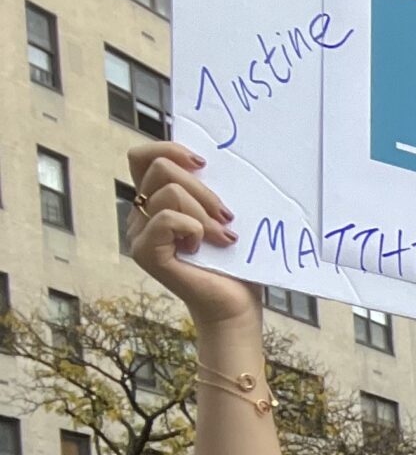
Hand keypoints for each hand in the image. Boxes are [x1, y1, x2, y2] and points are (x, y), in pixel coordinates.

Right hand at [125, 142, 260, 331]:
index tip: (204, 164)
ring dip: (204, 213)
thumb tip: (210, 159)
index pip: (143, 157)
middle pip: (159, 168)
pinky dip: (194, 228)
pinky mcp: (145, 252)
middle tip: (227, 216)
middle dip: (201, 189)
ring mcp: (139, 233)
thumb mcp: (223, 216)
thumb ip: (208, 189)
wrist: (236, 306)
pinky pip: (166, 219)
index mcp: (157, 200)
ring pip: (168, 193)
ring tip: (223, 237)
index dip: (170, 149)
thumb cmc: (235, 263)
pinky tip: (205, 246)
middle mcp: (141, 214)